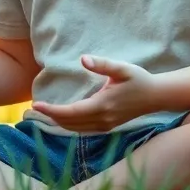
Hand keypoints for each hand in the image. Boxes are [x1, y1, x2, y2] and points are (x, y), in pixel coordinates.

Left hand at [32, 55, 159, 133]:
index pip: (70, 113)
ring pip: (75, 129)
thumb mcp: (121, 68)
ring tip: (43, 113)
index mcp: (103, 106)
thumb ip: (102, 64)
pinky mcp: (107, 126)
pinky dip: (68, 125)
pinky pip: (82, 129)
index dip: (51, 111)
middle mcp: (102, 120)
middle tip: (32, 108)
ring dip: (58, 122)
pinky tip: (62, 118)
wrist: (156, 96)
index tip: (35, 105)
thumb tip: (83, 59)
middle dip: (50, 117)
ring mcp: (105, 126)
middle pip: (69, 123)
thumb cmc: (139, 79)